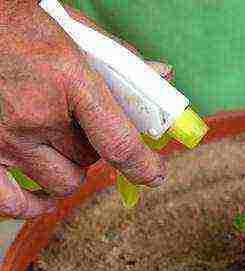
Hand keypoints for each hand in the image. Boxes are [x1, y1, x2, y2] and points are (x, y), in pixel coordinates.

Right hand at [0, 2, 172, 218]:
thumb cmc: (24, 26)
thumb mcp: (79, 33)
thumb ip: (123, 60)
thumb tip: (163, 78)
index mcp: (69, 81)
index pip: (120, 143)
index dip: (144, 166)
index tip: (154, 173)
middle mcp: (36, 116)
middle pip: (91, 162)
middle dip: (96, 149)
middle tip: (85, 128)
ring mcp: (6, 138)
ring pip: (62, 182)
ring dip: (70, 168)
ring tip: (61, 145)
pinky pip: (12, 202)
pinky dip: (32, 204)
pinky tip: (43, 197)